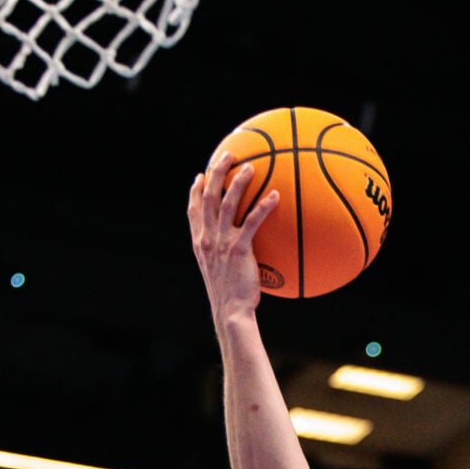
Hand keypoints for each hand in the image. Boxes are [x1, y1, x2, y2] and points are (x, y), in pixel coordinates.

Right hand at [188, 152, 278, 324]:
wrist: (231, 312)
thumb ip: (224, 255)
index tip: (200, 176)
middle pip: (208, 198)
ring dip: (238, 182)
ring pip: (227, 203)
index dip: (195, 191)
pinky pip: (252, 222)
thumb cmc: (230, 296)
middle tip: (227, 156)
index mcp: (200, 243)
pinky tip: (276, 195)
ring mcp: (221, 243)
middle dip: (216, 173)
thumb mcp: (221, 273)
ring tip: (250, 166)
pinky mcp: (238, 250)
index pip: (193, 211)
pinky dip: (263, 206)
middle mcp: (207, 239)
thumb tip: (240, 247)